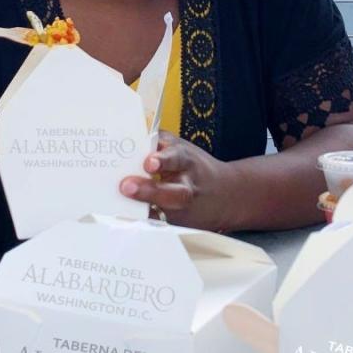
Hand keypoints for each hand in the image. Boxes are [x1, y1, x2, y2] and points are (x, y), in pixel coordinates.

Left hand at [119, 131, 238, 231]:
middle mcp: (187, 186)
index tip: (148, 163)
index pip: (175, 158)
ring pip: (167, 213)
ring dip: (145, 210)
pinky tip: (128, 219)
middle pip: (173, 191)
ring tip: (126, 208)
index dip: (162, 160)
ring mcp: (183, 209)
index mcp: (186, 161)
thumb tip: (130, 128)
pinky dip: (145, 222)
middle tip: (126, 186)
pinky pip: (160, 225)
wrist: (226, 194)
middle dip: (149, 190)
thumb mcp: (181, 148)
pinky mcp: (178, 223)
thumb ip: (158, 141)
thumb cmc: (193, 167)